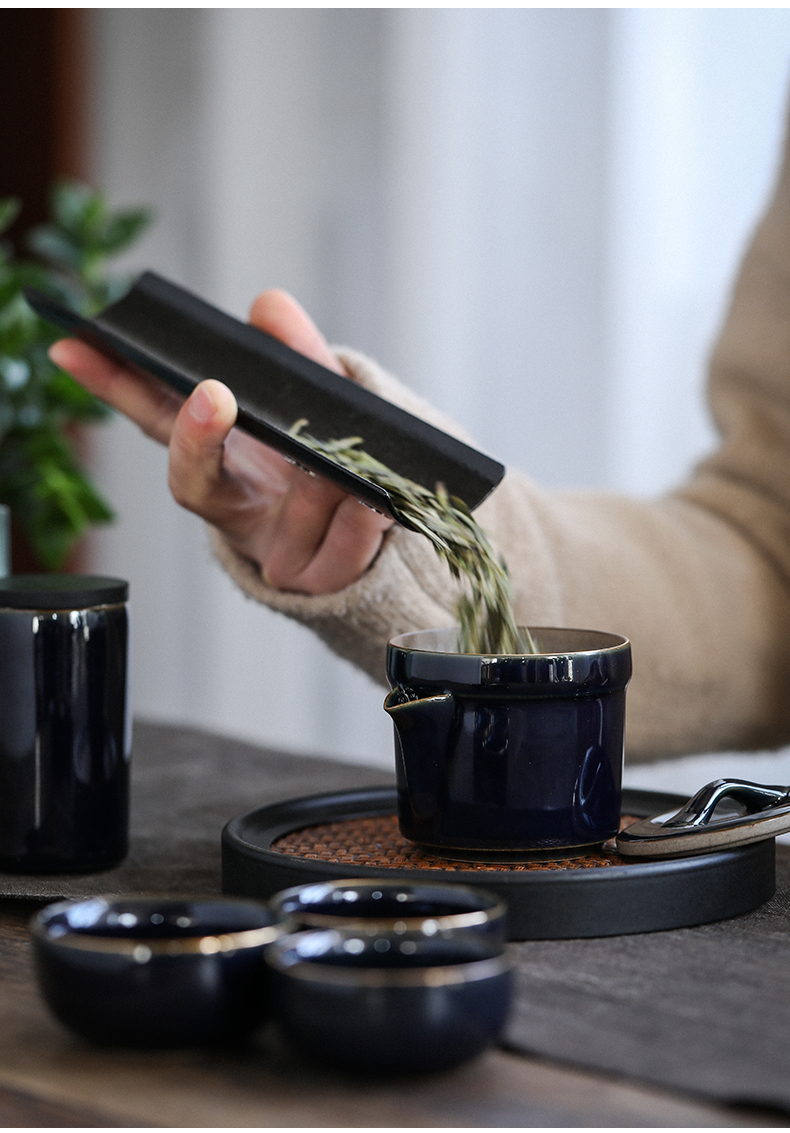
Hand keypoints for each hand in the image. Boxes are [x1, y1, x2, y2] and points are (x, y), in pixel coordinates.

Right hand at [48, 290, 392, 593]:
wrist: (381, 519)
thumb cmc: (331, 456)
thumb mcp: (319, 398)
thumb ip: (297, 355)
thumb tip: (268, 305)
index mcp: (217, 454)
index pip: (153, 415)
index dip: (113, 383)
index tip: (77, 343)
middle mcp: (232, 503)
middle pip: (191, 484)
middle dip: (196, 440)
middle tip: (212, 394)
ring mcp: (270, 546)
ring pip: (276, 522)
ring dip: (310, 489)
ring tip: (339, 465)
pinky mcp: (317, 578)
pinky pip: (336, 557)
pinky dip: (357, 527)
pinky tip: (373, 504)